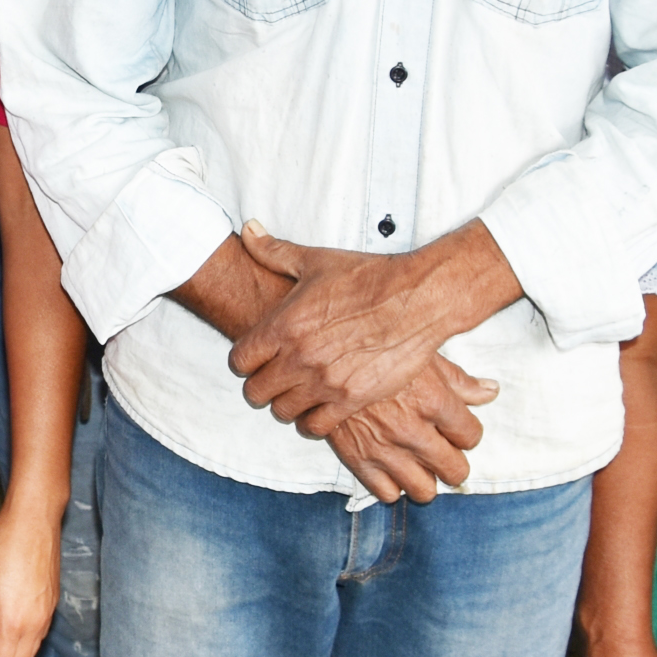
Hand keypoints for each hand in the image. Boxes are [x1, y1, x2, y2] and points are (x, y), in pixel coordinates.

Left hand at [229, 223, 503, 443]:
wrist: (417, 298)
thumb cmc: (368, 277)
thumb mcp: (316, 261)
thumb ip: (274, 251)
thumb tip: (248, 230)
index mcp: (284, 325)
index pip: (239, 361)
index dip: (245, 361)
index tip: (257, 358)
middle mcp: (299, 357)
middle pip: (256, 392)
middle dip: (262, 386)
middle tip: (276, 379)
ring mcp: (324, 381)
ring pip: (283, 411)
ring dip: (287, 404)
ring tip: (298, 393)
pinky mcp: (352, 398)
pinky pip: (316, 426)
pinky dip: (314, 421)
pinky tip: (321, 407)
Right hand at [305, 358, 497, 501]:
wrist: (321, 352)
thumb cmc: (376, 349)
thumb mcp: (421, 356)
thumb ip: (459, 381)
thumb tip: (492, 392)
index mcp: (433, 399)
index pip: (471, 435)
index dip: (466, 432)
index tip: (456, 428)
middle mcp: (412, 429)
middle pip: (455, 470)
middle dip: (452, 462)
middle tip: (442, 450)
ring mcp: (384, 448)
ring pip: (425, 491)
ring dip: (426, 479)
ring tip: (418, 462)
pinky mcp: (357, 459)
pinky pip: (387, 493)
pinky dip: (393, 485)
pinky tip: (390, 465)